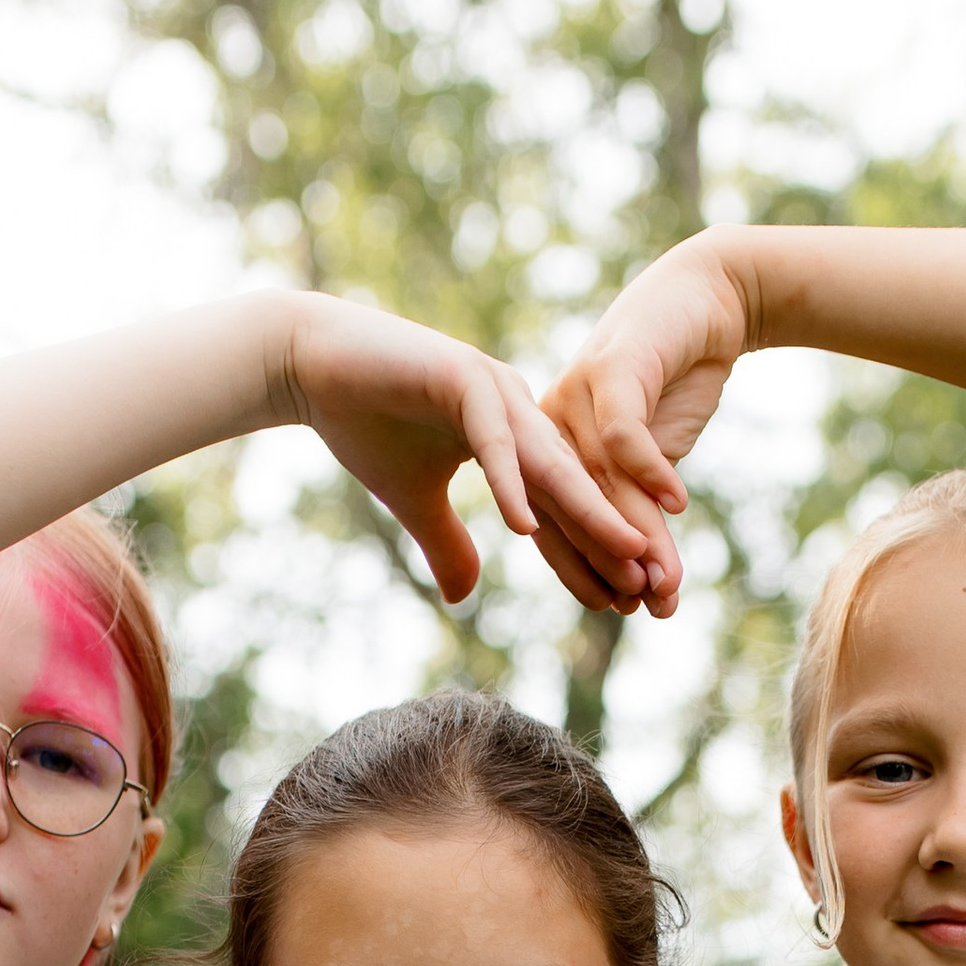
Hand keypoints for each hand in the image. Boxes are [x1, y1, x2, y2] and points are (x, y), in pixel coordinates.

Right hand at [275, 293, 656, 613]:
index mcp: (515, 434)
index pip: (564, 501)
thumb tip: (466, 597)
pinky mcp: (460, 375)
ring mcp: (492, 388)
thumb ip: (448, 542)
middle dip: (615, 534)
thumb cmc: (364, 424)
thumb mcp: (414, 501)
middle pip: (574, 483)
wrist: (309, 365)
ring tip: (627, 552)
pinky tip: (526, 524)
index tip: (627, 600)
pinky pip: (492, 438)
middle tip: (655, 584)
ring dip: (588, 508)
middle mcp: (516, 408)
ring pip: (549, 460)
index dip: (595, 549)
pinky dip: (509, 480)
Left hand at [540, 232, 757, 616]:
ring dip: (637, 533)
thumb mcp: (653, 457)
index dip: (592, 571)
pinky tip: (679, 505)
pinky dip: (651, 473)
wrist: (708, 303)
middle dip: (614, 564)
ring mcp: (576, 393)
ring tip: (665, 578)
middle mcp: (551, 421)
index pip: (559, 523)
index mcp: (548, 446)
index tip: (628, 612)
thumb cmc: (676, 382)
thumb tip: (650, 587)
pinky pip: (625, 435)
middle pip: (577, 509)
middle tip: (647, 606)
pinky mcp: (612, 368)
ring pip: (601, 482)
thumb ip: (643, 512)